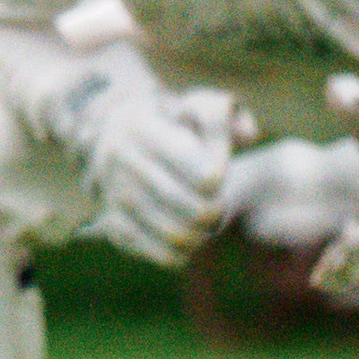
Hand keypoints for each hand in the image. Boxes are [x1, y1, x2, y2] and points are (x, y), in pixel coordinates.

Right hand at [69, 81, 254, 267]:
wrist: (113, 138)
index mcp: (141, 127)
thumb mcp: (194, 104)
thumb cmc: (169, 123)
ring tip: (205, 222)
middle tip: (219, 203)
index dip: (220, 176)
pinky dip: (184, 252)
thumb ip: (224, 115)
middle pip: (197, 210)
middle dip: (217, 211)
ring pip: (180, 236)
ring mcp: (112, 195)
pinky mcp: (112, 225)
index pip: (205, 175)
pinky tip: (187, 236)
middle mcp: (119, 161)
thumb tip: (246, 137)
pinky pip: (162, 254)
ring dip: (203, 235)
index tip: (216, 169)